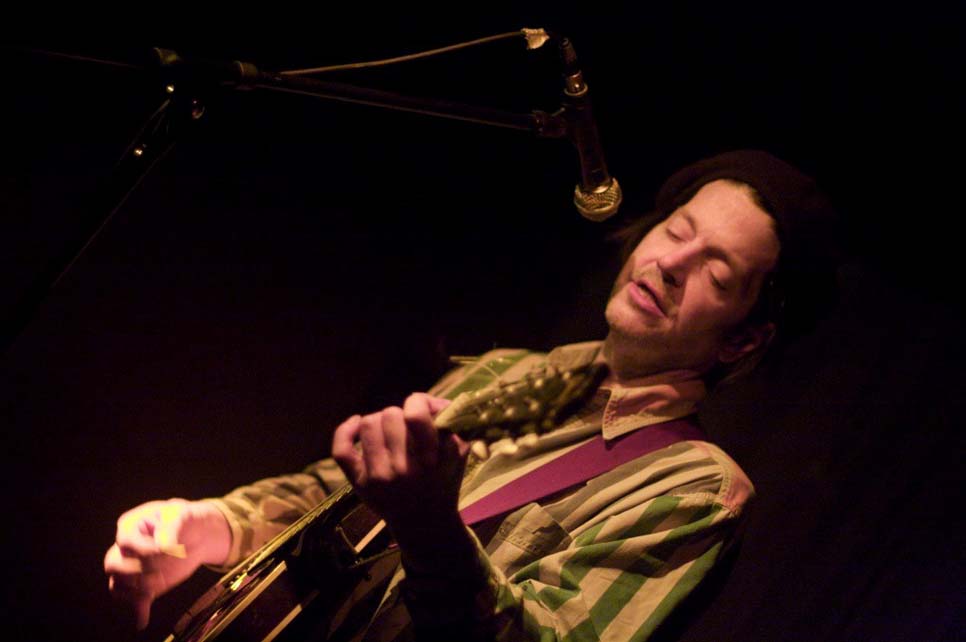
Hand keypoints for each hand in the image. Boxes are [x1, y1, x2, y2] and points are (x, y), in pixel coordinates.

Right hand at [104, 498, 230, 629]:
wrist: (197, 535)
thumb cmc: (186, 520)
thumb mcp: (183, 516)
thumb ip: (172, 527)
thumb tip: (165, 545)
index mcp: (130, 526)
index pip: (126, 541)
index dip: (146, 549)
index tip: (170, 551)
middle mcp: (125, 549)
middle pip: (113, 565)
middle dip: (136, 571)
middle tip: (160, 571)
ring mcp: (133, 567)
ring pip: (118, 584)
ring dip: (135, 590)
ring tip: (159, 584)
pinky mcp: (144, 584)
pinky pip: (133, 599)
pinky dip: (138, 610)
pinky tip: (143, 620)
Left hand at [331, 393, 467, 536]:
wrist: (425, 521)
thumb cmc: (443, 480)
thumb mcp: (459, 451)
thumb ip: (450, 422)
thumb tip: (430, 403)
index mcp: (430, 459)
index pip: (415, 412)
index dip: (420, 407)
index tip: (424, 420)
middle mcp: (402, 469)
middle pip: (390, 414)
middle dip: (400, 417)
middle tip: (407, 429)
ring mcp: (377, 476)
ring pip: (368, 424)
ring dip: (380, 422)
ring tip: (389, 432)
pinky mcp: (359, 483)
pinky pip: (341, 449)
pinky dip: (346, 430)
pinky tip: (357, 423)